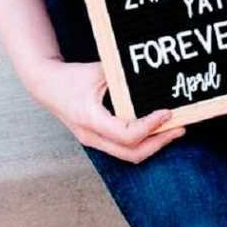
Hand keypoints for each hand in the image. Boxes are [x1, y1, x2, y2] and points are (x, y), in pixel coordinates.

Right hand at [30, 58, 184, 162]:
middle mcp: (91, 136)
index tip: (167, 112)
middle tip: (180, 128)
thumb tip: (153, 77)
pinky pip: (123, 148)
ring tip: (173, 130)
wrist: (46, 85)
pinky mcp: (96, 139)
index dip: (150, 127)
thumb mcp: (99, 71)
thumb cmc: (71, 76)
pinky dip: (142, 142)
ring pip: (128, 155)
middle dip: (159, 143)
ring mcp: (93, 141)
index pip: (126, 135)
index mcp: (90, 119)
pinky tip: (156, 129)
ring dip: (153, 145)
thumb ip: (124, 77)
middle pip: (131, 153)